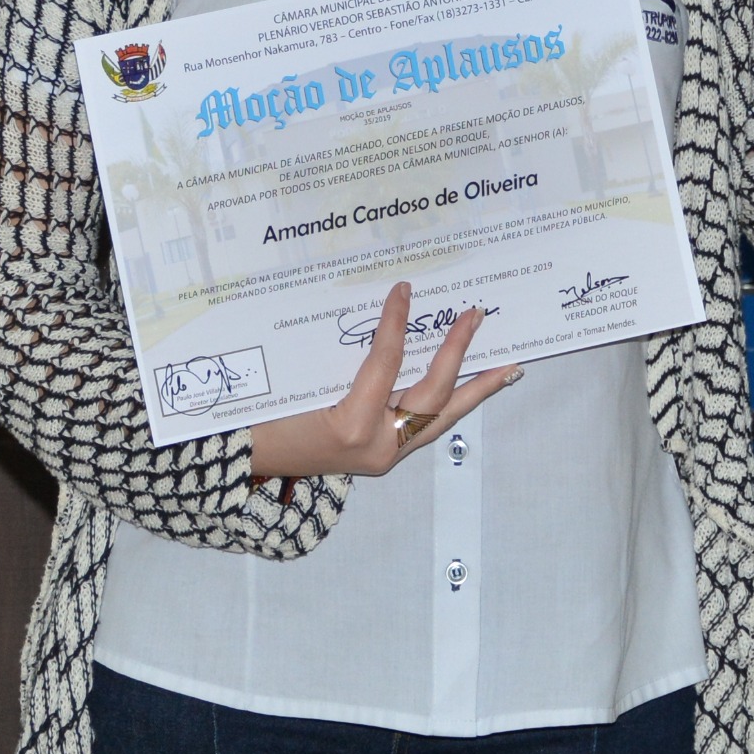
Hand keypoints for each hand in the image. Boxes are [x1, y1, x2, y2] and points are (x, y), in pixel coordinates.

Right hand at [247, 286, 513, 480]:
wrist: (245, 463)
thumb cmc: (263, 420)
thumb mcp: (298, 381)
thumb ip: (339, 356)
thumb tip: (381, 315)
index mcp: (350, 424)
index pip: (385, 362)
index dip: (396, 322)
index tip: (405, 289)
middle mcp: (377, 446)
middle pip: (433, 394)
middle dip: (457, 353)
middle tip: (477, 316)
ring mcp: (385, 456)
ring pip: (442, 418)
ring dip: (475, 390)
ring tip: (508, 368)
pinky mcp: (385, 456)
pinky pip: (426, 426)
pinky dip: (450, 404)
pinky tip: (468, 387)